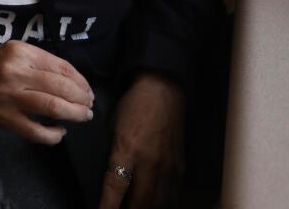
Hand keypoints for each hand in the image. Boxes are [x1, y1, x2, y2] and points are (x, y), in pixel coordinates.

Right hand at [0, 41, 93, 144]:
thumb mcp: (8, 51)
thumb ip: (35, 61)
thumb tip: (69, 79)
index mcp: (19, 51)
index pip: (61, 66)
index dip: (80, 80)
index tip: (87, 89)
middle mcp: (16, 71)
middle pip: (62, 87)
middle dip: (83, 98)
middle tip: (89, 105)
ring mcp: (9, 96)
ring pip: (54, 107)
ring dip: (75, 114)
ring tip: (83, 117)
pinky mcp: (3, 117)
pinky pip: (36, 131)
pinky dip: (53, 134)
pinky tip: (58, 132)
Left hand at [98, 71, 184, 208]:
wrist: (163, 91)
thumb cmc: (132, 107)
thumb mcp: (113, 128)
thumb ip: (113, 155)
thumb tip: (110, 179)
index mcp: (128, 150)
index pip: (115, 186)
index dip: (108, 206)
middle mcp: (150, 162)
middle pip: (140, 202)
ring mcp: (168, 166)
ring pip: (158, 202)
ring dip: (145, 208)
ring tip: (133, 208)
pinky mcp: (180, 166)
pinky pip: (172, 194)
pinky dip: (162, 202)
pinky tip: (154, 203)